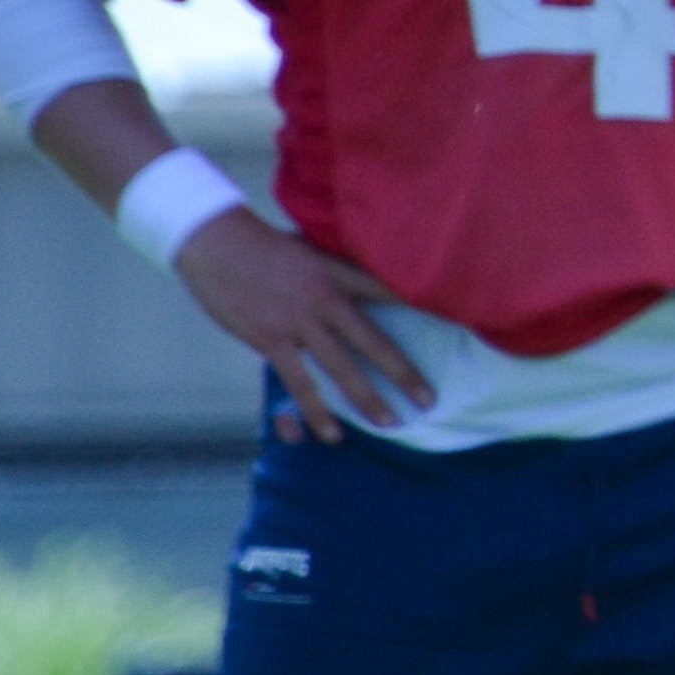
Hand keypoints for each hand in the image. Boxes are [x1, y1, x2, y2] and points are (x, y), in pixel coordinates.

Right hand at [175, 211, 434, 444]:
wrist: (217, 243)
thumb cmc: (268, 246)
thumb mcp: (314, 249)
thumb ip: (341, 269)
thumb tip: (369, 281)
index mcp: (340, 272)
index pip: (389, 291)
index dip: (422, 307)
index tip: (456, 324)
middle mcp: (326, 299)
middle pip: (373, 342)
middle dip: (403, 373)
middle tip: (428, 400)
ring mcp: (298, 323)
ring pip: (341, 368)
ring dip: (366, 399)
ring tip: (391, 423)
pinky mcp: (271, 341)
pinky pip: (300, 382)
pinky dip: (316, 409)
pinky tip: (331, 432)